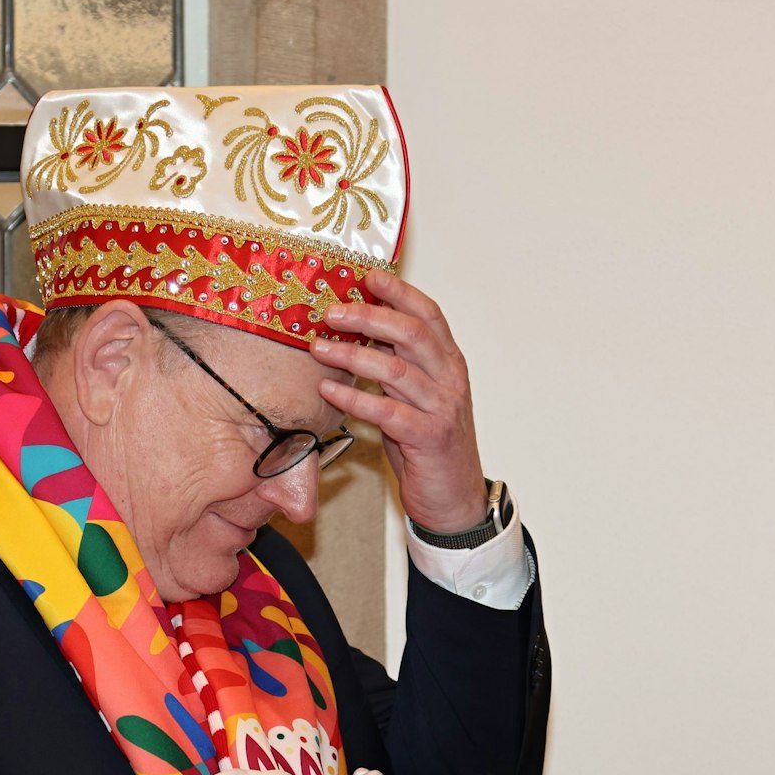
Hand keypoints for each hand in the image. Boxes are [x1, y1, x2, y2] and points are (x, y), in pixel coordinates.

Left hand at [311, 271, 488, 533]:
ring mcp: (443, 408)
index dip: (399, 292)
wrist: (455, 498)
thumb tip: (356, 334)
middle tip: (330, 312)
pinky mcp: (429, 437)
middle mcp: (450, 379)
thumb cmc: (429, 445)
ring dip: (352, 355)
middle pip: (411, 333)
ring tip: (319, 348)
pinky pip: (387, 411)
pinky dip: (354, 398)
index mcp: (449, 363)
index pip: (428, 315)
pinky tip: (329, 391)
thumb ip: (395, 366)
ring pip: (396, 369)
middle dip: (368, 317)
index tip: (367, 277)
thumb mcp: (415, 396)